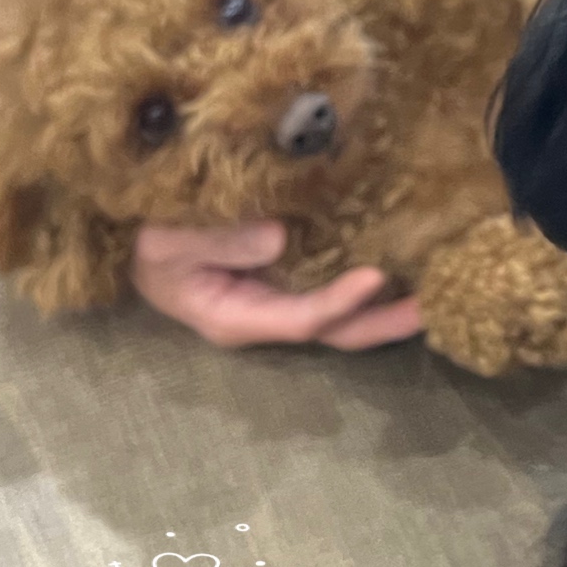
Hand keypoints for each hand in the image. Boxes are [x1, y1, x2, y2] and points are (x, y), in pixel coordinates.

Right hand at [133, 222, 422, 350]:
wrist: (129, 235)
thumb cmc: (142, 241)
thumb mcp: (166, 242)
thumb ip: (217, 242)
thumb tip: (279, 238)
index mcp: (237, 318)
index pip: (301, 320)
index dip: (341, 303)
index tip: (377, 277)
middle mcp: (266, 315)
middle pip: (336, 330)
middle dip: (385, 320)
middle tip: (437, 303)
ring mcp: (278, 298)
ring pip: (342, 312)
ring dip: (387, 304)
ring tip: (437, 286)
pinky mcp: (286, 275)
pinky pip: (333, 281)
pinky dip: (368, 277)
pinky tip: (403, 259)